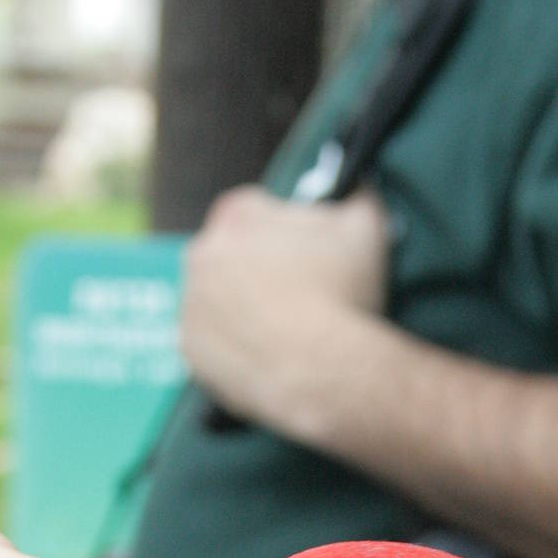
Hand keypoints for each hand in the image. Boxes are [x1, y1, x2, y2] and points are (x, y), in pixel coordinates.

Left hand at [180, 186, 389, 431]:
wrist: (319, 371)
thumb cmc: (342, 294)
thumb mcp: (367, 227)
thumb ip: (357, 195)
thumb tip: (356, 185)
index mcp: (238, 215)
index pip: (256, 210)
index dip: (284, 233)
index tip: (306, 257)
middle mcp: (202, 253)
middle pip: (231, 255)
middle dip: (259, 270)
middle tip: (298, 297)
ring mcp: (191, 303)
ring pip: (218, 299)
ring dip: (243, 309)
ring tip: (285, 331)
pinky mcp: (190, 349)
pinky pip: (212, 344)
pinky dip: (234, 348)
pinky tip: (268, 356)